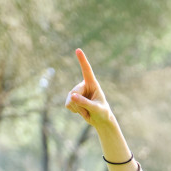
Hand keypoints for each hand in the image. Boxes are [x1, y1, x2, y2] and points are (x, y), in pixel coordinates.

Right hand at [64, 48, 134, 170]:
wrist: (100, 120)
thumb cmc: (102, 112)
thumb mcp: (96, 109)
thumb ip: (85, 102)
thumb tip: (72, 96)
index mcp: (92, 84)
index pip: (87, 70)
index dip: (82, 60)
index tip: (78, 50)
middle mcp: (83, 86)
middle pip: (74, 92)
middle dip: (79, 103)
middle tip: (89, 110)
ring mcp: (77, 92)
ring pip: (70, 99)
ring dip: (78, 108)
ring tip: (87, 110)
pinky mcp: (72, 99)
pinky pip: (67, 105)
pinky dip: (74, 110)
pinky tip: (81, 111)